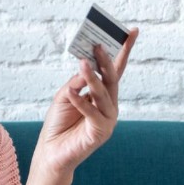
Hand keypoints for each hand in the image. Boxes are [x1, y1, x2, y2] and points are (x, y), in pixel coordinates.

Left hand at [29, 27, 138, 184]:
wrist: (51, 153)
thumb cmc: (58, 124)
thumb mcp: (65, 96)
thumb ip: (76, 82)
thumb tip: (86, 67)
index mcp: (103, 96)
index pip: (116, 70)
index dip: (124, 51)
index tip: (132, 31)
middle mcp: (109, 106)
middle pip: (112, 79)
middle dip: (106, 60)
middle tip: (98, 44)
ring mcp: (108, 120)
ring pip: (103, 94)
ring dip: (92, 78)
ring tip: (82, 63)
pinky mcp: (100, 132)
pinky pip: (92, 112)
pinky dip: (81, 101)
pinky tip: (72, 92)